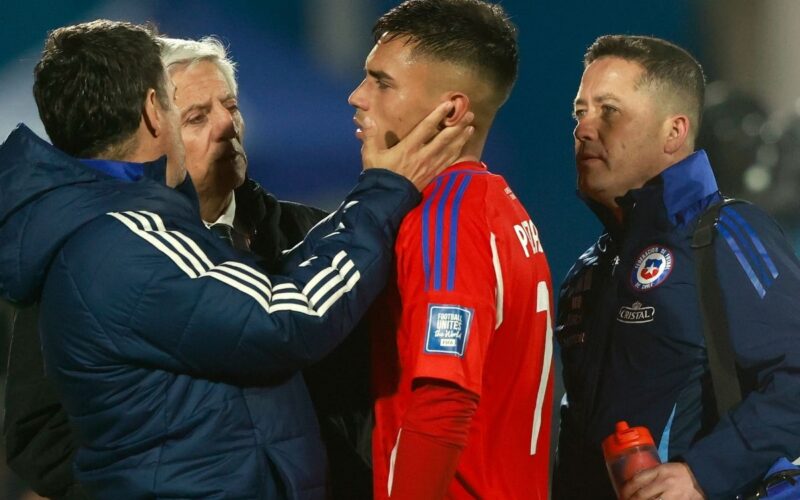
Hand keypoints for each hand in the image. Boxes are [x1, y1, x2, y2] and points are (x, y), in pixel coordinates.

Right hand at [360, 101, 474, 190]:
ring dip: (461, 138)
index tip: (449, 105)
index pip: (426, 128)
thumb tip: (367, 118)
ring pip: (450, 150)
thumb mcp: (371, 154)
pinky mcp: (433, 175)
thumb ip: (370, 135)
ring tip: (471, 127)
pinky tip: (464, 147)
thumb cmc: (379, 175)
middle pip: (445, 138)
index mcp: (408, 148)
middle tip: (469, 114)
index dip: (438, 115)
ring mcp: (430, 166)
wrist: (386, 199)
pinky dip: (458, 153)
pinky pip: (449, 162)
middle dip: (457, 125)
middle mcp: (423, 155)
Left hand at [620, 463, 705, 499]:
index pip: (638, 480)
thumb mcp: (663, 468)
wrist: (701, 477)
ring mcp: (672, 495)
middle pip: (642, 495)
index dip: (626, 489)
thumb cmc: (679, 472)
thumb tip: (633, 484)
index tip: (622, 493)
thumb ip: (650, 475)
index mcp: (660, 471)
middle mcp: (665, 483)